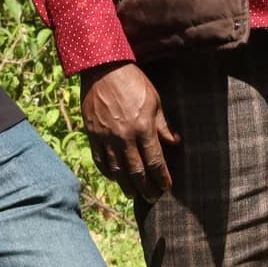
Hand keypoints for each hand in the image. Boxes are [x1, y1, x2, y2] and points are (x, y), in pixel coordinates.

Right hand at [80, 62, 178, 200]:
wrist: (102, 68)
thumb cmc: (132, 81)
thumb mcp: (154, 100)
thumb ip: (163, 125)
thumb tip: (175, 143)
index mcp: (143, 128)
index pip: (155, 162)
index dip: (162, 178)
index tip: (167, 187)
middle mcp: (124, 137)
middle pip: (136, 172)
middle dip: (146, 188)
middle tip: (152, 198)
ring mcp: (106, 138)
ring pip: (117, 171)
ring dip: (126, 186)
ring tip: (133, 194)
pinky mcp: (92, 135)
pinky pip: (100, 161)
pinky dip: (108, 173)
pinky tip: (114, 178)